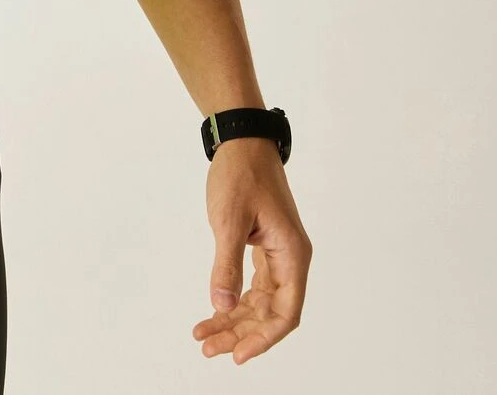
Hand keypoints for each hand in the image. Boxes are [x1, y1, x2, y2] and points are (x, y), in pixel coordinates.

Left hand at [192, 137, 311, 362]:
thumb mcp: (229, 219)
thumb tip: (221, 305)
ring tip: (204, 337)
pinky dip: (233, 299)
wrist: (242, 141)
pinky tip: (214, 312)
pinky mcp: (263, 248)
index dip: (264, 339)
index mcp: (292, 254)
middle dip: (241, 334)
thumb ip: (226, 264)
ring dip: (234, 321)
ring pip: (259, 302)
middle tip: (208, 348)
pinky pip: (252, 285)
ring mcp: (277, 254)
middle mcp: (290, 259)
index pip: (286, 313)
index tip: (237, 355)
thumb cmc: (240, 174)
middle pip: (270, 313)